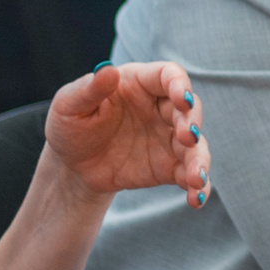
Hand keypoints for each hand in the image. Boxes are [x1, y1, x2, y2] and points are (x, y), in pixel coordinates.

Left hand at [44, 61, 209, 205]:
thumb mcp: (68, 105)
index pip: (168, 75)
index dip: (180, 84)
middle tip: (185, 137)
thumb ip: (88, 89)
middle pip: (190, 108)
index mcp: (138, 84)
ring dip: (200, 159)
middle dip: (192, 121)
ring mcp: (167, 138)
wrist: (72, 167)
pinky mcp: (168, 167)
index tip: (181, 99)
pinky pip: (189, 174)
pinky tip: (196, 199)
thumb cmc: (70, 126)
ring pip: (196, 144)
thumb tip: (108, 70)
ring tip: (195, 177)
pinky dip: (198, 186)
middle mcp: (159, 108)